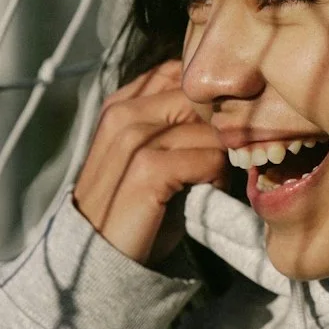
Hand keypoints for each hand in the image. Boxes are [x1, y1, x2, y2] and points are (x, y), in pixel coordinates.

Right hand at [72, 59, 226, 265]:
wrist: (100, 256)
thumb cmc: (133, 204)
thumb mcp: (148, 152)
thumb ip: (175, 122)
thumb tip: (228, 105)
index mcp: (122, 103)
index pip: (183, 72)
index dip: (212, 98)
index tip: (222, 126)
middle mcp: (124, 113)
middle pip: (202, 98)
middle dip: (225, 127)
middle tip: (228, 158)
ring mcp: (132, 139)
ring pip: (210, 127)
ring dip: (222, 155)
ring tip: (213, 179)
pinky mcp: (146, 169)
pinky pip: (208, 158)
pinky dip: (217, 176)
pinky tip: (206, 192)